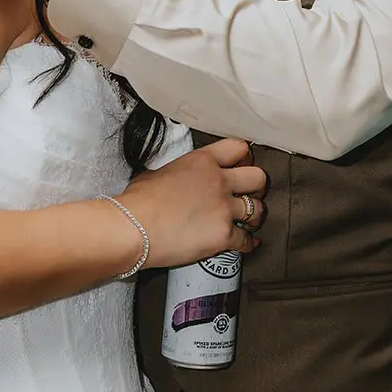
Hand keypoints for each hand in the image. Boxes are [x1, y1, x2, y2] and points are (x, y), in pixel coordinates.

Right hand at [119, 138, 267, 270]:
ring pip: (258, 210)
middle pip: (258, 177)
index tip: (243, 165)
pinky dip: (249, 243)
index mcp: (203, 161)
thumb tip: (179, 179)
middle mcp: (218, 181)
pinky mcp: (223, 236)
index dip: (244, 157)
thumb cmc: (137, 201)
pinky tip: (249, 243)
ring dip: (255, 216)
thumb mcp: (159, 172)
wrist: (132, 228)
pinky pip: (247, 239)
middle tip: (251, 193)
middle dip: (257, 187)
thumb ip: (180, 172)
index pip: (238, 148)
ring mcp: (223, 209)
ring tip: (249, 221)